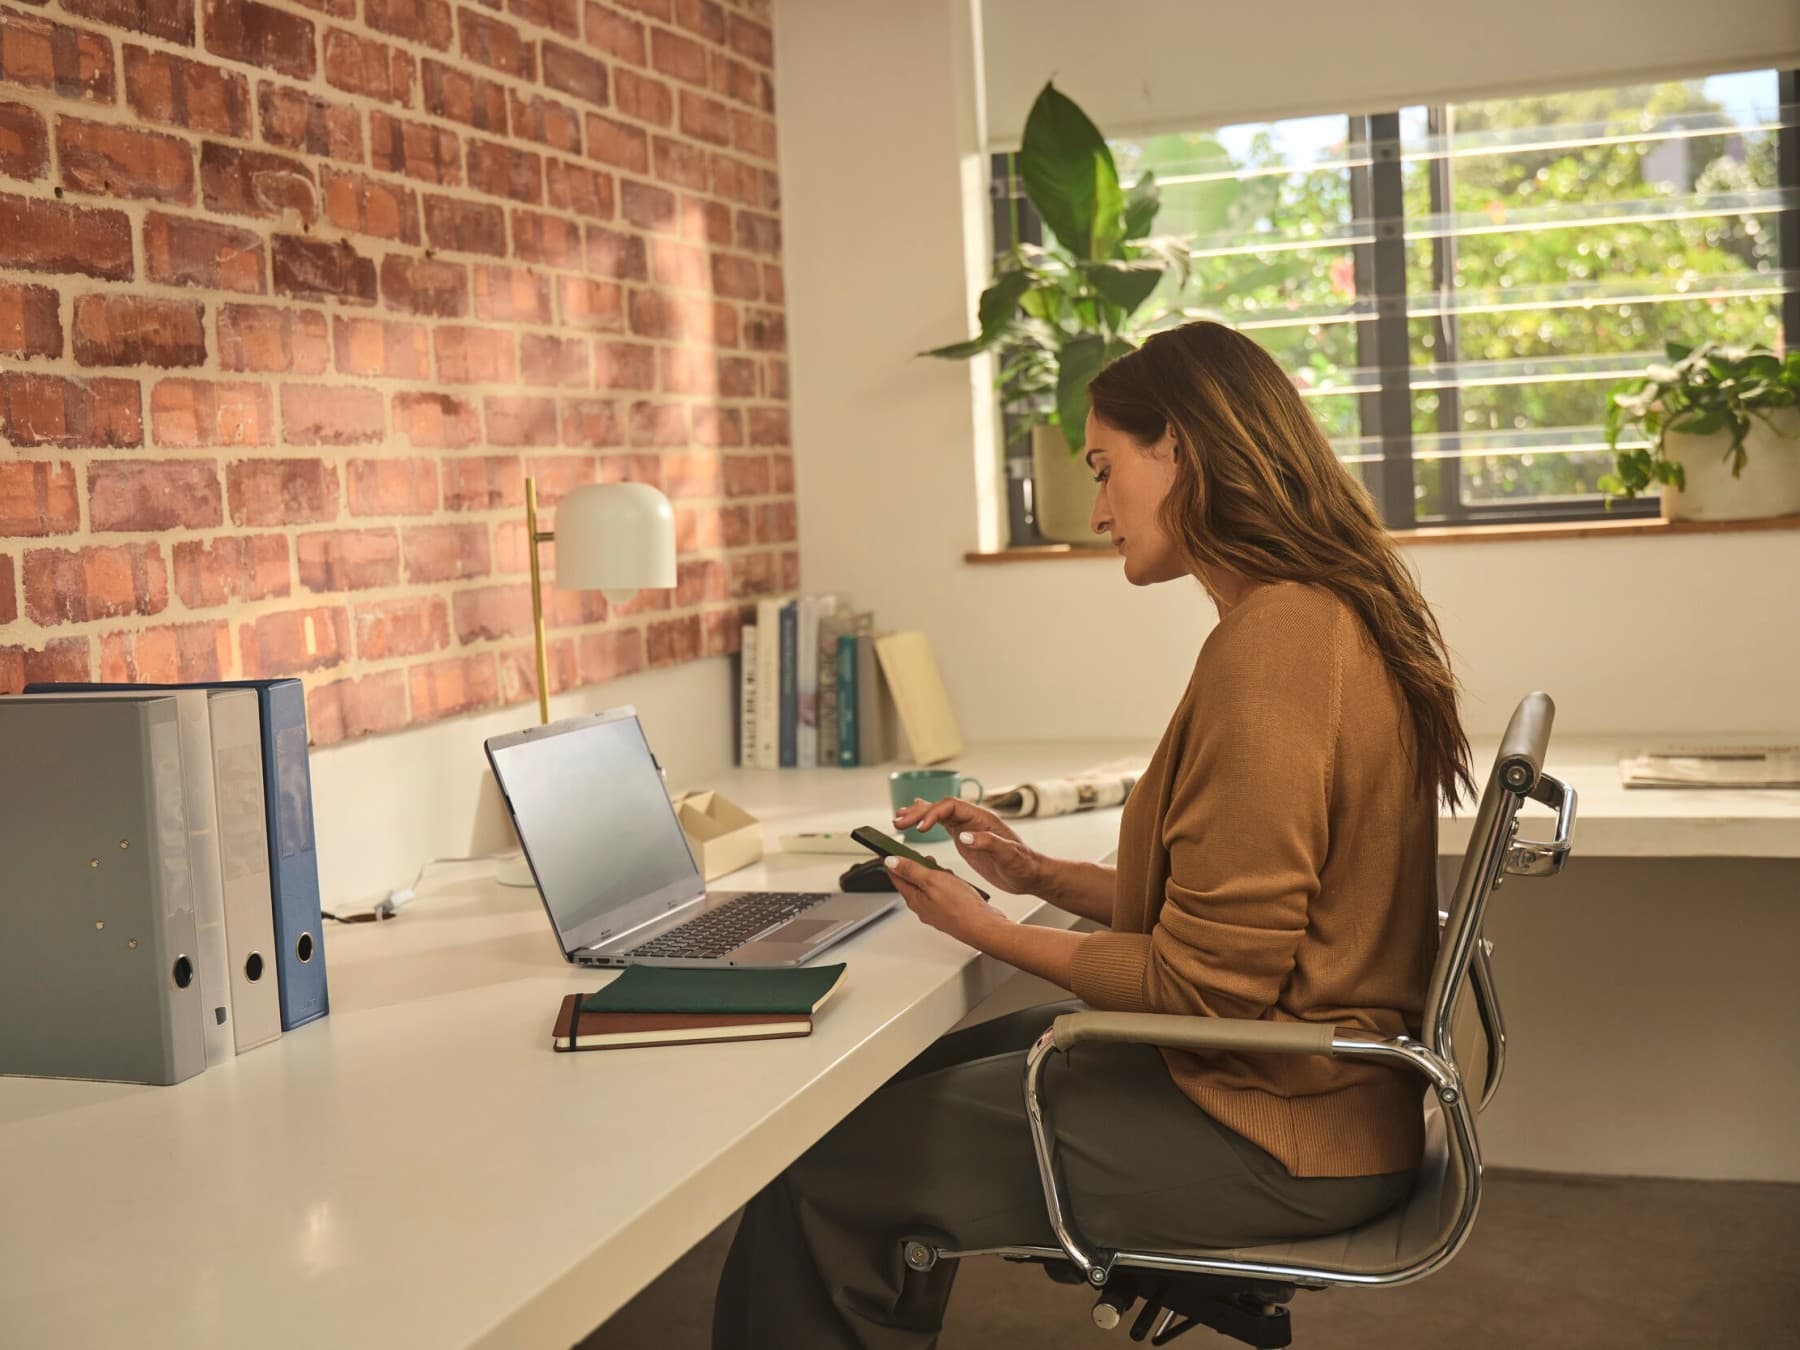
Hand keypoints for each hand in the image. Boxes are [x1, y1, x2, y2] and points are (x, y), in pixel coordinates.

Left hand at [881, 854, 1006, 946]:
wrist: (983, 926)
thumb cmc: (960, 907)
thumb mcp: (932, 880)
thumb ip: (910, 870)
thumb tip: (890, 862)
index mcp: (914, 899)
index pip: (895, 877)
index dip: (892, 862)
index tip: (890, 852)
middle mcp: (922, 906)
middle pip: (912, 882)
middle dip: (916, 866)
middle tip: (922, 856)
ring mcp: (936, 910)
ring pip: (928, 887)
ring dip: (933, 875)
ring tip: (942, 869)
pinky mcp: (949, 912)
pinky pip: (942, 894)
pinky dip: (946, 884)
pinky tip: (955, 882)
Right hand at [891, 796, 1048, 896]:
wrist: (1030, 874)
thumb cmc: (1024, 865)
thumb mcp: (1009, 855)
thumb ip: (988, 843)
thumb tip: (964, 836)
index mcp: (983, 818)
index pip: (951, 806)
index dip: (933, 813)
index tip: (920, 827)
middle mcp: (973, 819)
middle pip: (941, 808)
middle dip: (919, 813)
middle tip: (899, 821)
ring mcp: (968, 827)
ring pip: (939, 814)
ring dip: (919, 815)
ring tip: (899, 818)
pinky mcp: (965, 838)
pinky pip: (942, 824)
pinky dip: (927, 823)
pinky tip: (916, 823)